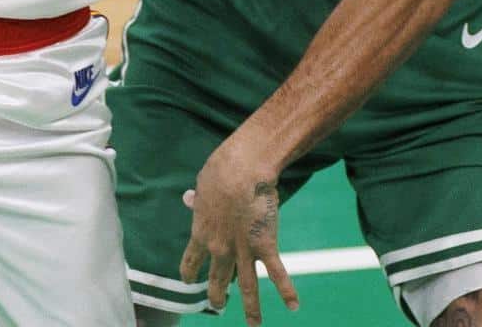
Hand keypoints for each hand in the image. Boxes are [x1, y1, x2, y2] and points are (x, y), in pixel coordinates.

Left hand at [180, 133, 298, 325]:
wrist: (241, 170)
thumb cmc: (220, 171)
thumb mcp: (202, 185)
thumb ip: (197, 199)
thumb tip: (187, 198)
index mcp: (201, 232)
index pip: (191, 258)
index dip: (189, 272)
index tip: (187, 281)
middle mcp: (219, 248)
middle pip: (217, 278)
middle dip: (217, 295)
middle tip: (217, 306)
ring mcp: (242, 250)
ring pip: (247, 287)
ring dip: (251, 309)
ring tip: (253, 326)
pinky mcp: (265, 245)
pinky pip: (277, 273)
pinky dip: (287, 291)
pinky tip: (294, 307)